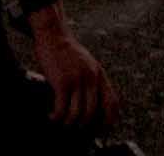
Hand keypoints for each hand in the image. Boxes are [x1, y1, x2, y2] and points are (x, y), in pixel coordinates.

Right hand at [30, 14, 117, 132]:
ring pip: (77, 114)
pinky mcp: (62, 81)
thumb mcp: (86, 63)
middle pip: (93, 112)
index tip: (102, 130)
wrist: (53, 33)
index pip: (112, 102)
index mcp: (99, 73)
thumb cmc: (66, 50)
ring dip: (69, 123)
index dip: (109, 120)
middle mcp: (91, 77)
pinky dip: (56, 117)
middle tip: (76, 129)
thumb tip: (92, 103)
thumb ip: (91, 79)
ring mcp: (77, 79)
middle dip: (85, 126)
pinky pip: (62, 109)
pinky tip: (51, 117)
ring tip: (62, 123)